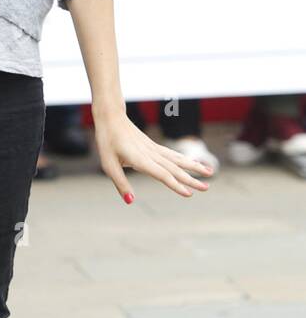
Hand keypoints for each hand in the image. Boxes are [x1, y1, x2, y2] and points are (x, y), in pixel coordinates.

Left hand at [94, 108, 213, 201]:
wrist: (110, 117)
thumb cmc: (106, 141)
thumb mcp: (108, 165)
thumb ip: (120, 183)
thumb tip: (130, 201)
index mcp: (140, 159)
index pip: (162, 174)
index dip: (176, 185)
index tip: (189, 194)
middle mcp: (150, 153)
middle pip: (174, 168)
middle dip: (191, 179)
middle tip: (207, 188)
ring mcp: (154, 148)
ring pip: (177, 159)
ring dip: (194, 167)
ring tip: (210, 172)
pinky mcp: (153, 146)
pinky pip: (172, 154)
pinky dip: (185, 159)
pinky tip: (194, 163)